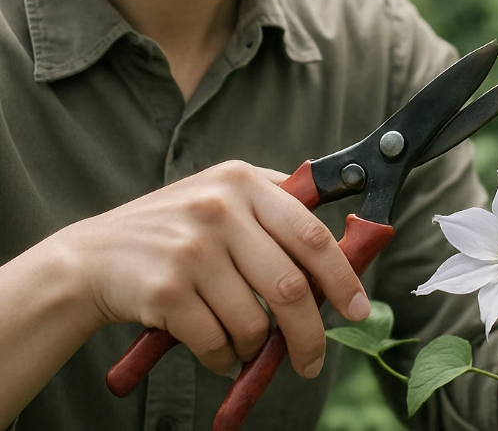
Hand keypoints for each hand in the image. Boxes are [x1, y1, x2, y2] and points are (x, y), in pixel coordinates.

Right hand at [60, 160, 369, 378]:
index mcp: (243, 181)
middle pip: (289, 286)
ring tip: (241, 342)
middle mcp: (219, 207)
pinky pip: (217, 342)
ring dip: (253, 346)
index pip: (311, 233)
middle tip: (313, 360)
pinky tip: (214, 349)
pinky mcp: (167, 288)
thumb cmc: (172, 228)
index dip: (343, 275)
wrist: (93, 256)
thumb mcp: (221, 194)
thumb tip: (338, 245)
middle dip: (309, 334)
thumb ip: (273, 206)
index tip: (359, 308)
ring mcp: (192, 247)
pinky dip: (222, 358)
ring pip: (253, 321)